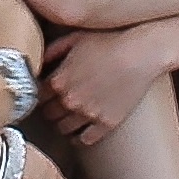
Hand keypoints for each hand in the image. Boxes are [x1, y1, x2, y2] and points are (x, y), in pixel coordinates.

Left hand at [37, 32, 165, 145]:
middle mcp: (69, 100)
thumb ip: (53, 50)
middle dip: (52, 109)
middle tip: (58, 105)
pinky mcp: (106, 123)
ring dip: (63, 124)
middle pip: (49, 114)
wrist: (141, 53)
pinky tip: (79, 134)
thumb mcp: (75, 38)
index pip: (38, 96)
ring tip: (68, 119)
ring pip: (63, 128)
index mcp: (58, 80)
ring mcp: (88, 114)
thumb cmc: (109, 41)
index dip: (42, 94)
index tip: (46, 94)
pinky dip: (80, 138)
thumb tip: (40, 61)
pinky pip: (85, 140)